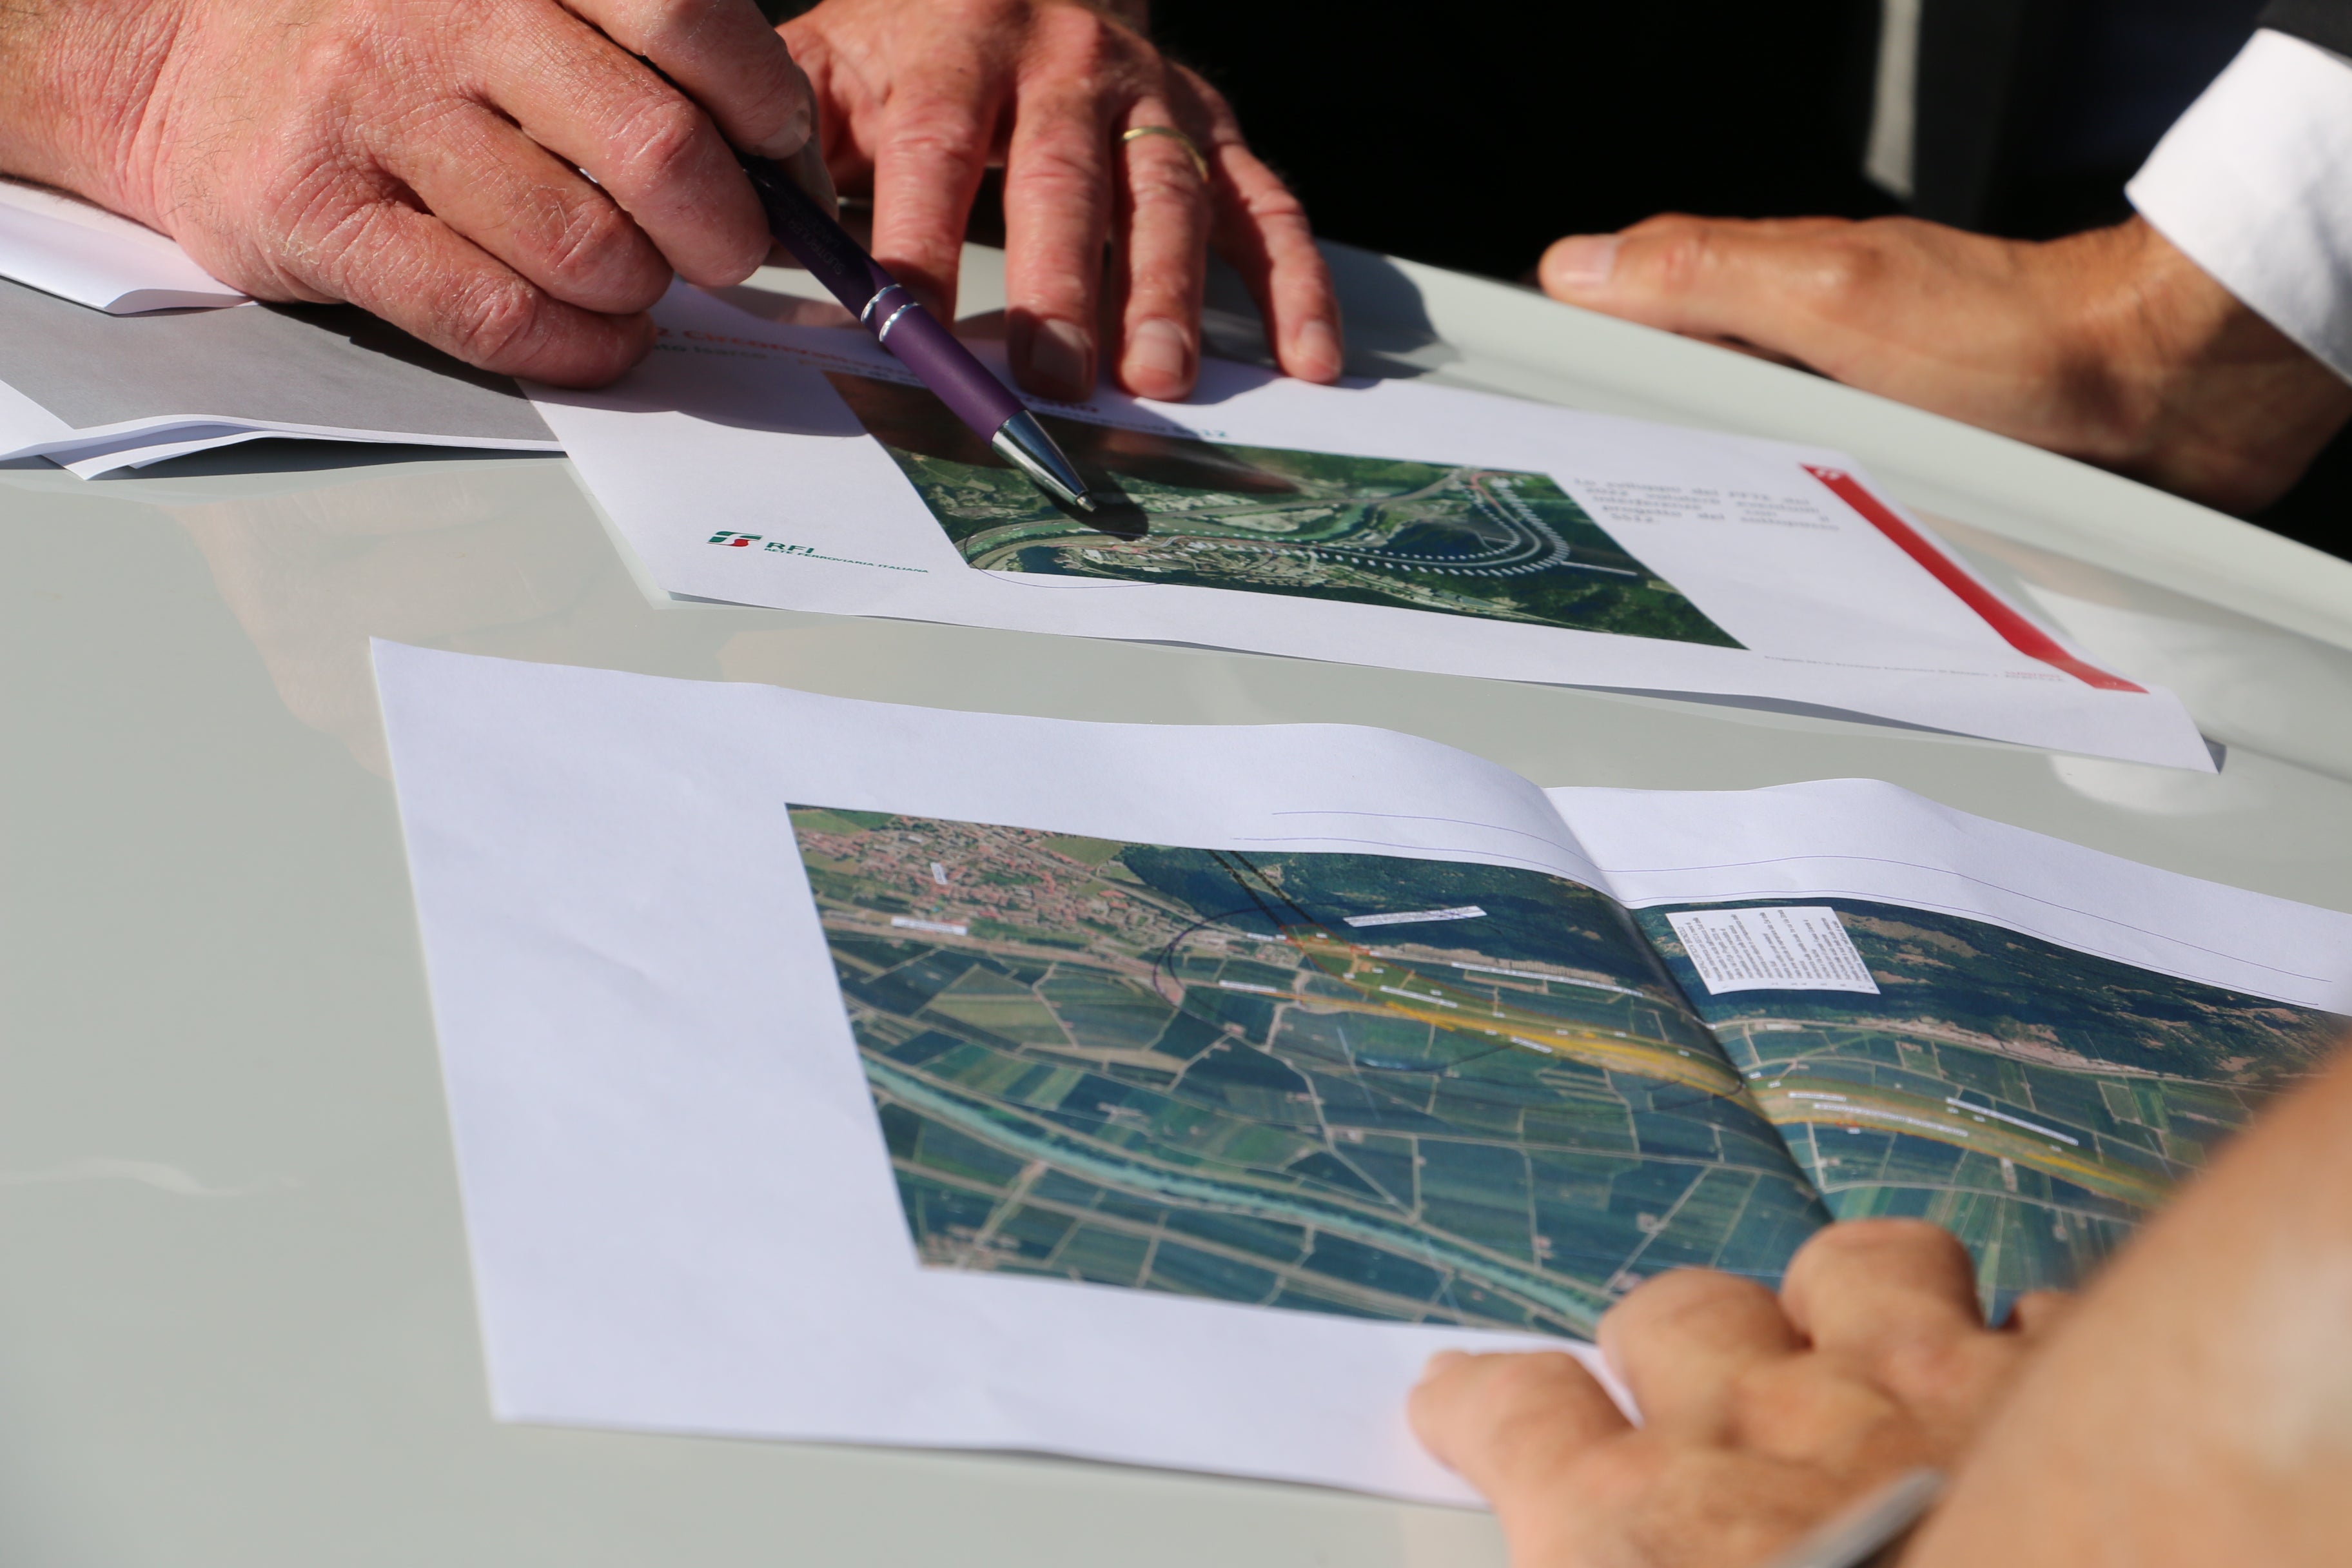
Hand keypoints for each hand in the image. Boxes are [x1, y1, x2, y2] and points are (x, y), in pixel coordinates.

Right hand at [0, 0, 822, 384]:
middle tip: (723, 251)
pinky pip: (495, 315)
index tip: (780, 164)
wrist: (183, 66)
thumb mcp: (517, 0)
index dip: (768, 113)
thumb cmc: (395, 45)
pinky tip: (597, 340)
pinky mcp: (316, 214)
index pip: (695, 22)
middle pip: (657, 148)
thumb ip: (640, 50)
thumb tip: (782, 160)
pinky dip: (577, 350)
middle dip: (724, 229)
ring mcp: (370, 108)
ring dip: (641, 293)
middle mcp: (442, 7)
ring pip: (584, 247)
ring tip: (634, 286)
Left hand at [782, 0, 1342, 400]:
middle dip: (1062, 280)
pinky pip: (1265, 205)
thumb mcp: (832, 62)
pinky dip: (1296, 283)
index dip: (920, 237)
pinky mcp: (1216, 129)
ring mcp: (1152, 95)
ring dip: (1167, 291)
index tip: (907, 331)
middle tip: (1054, 378)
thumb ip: (788, 142)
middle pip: (1063, 174)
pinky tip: (1306, 358)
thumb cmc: (911, 40)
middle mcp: (1066, 60)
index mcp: (956, 43)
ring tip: (1159, 381)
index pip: (933, 145)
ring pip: (1168, 193)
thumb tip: (734, 233)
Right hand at [1409, 1221, 2066, 1567]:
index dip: (1482, 1401)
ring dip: (1845, 1303)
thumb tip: (1592, 1554)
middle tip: (1687, 1393)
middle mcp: (1759, 1430)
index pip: (1516, 1417)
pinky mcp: (2073, 1387)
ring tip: (1862, 1348)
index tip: (1462, 1396)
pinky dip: (2017, 1342)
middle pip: (1676, 1320)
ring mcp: (1921, 1388)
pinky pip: (2023, 1315)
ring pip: (1851, 1270)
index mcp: (1635, 1534)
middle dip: (1670, 1347)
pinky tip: (2029, 1375)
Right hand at [1538, 214, 2351, 515]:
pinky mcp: (1880, 473)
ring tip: (1639, 556)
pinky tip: (1760, 566)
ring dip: (1688, 507)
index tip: (1493, 421)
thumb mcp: (1835, 299)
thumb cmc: (2019, 339)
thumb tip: (1580, 269)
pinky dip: (1769, 535)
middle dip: (1604, 456)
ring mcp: (1832, 416)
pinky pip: (1793, 509)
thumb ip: (1707, 279)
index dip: (1550, 368)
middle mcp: (1787, 357)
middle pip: (1654, 406)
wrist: (2161, 395)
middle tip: (1553, 516)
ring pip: (1720, 466)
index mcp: (1757, 299)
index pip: (1613, 322)